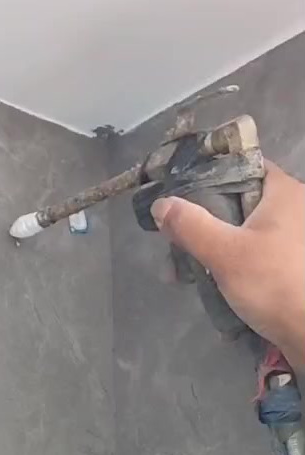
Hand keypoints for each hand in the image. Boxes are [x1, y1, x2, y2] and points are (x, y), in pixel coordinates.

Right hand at [151, 161, 304, 368]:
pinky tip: (211, 287)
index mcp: (284, 192)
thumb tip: (162, 204)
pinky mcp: (290, 267)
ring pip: (242, 234)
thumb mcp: (226, 254)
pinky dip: (232, 269)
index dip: (209, 176)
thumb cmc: (274, 284)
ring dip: (212, 252)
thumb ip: (191, 226)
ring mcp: (293, 240)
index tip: (179, 196)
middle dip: (202, 225)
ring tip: (185, 275)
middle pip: (237, 203)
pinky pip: (254, 257)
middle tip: (176, 247)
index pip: (242, 167)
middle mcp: (293, 209)